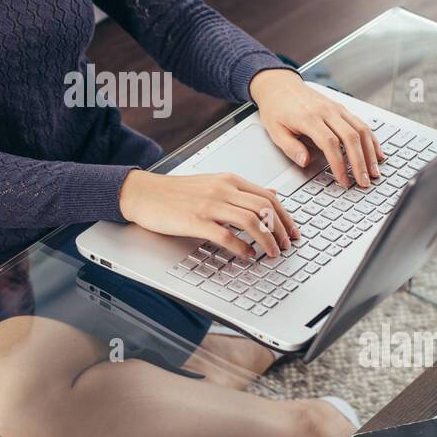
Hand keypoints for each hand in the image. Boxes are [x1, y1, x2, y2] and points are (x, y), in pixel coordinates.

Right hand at [117, 168, 300, 259]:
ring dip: (267, 240)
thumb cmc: (176, 192)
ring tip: (272, 253)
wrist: (144, 193)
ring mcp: (209, 204)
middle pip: (265, 208)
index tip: (293, 232)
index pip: (268, 196)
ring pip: (251, 221)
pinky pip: (226, 235)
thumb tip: (271, 193)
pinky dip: (242, 247)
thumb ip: (242, 190)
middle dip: (281, 230)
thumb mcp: (213, 184)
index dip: (286, 216)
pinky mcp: (196, 220)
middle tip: (287, 246)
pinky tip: (247, 255)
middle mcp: (223, 189)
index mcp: (229, 180)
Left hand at [248, 69, 384, 188]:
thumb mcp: (274, 130)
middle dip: (360, 162)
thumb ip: (290, 147)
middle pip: (350, 137)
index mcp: (308, 118)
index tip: (343, 180)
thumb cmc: (276, 108)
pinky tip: (376, 153)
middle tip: (364, 182)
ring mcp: (336, 108)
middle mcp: (326, 111)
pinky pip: (361, 123)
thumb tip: (305, 162)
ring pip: (360, 130)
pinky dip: (371, 139)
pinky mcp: (341, 108)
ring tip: (374, 171)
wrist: (279, 85)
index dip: (339, 164)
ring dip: (370, 152)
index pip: (329, 143)